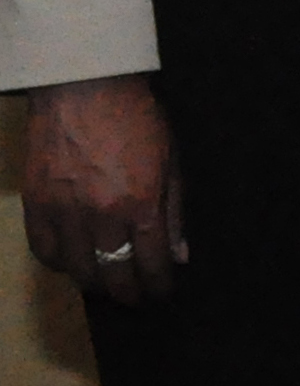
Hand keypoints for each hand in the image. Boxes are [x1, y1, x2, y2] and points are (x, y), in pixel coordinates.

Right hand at [19, 74, 185, 304]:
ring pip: (76, 269)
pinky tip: (72, 263)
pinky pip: (43, 250)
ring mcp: (63, 211)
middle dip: (127, 294)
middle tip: (135, 299)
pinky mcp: (35, 203)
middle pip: (112, 274)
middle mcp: (100, 214)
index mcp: (140, 202)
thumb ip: (175, 211)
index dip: (158, 285)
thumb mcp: (171, 160)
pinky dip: (58, 263)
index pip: (150, 262)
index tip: (161, 293)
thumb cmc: (136, 118)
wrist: (84, 87)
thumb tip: (179, 254)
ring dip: (94, 283)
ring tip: (107, 283)